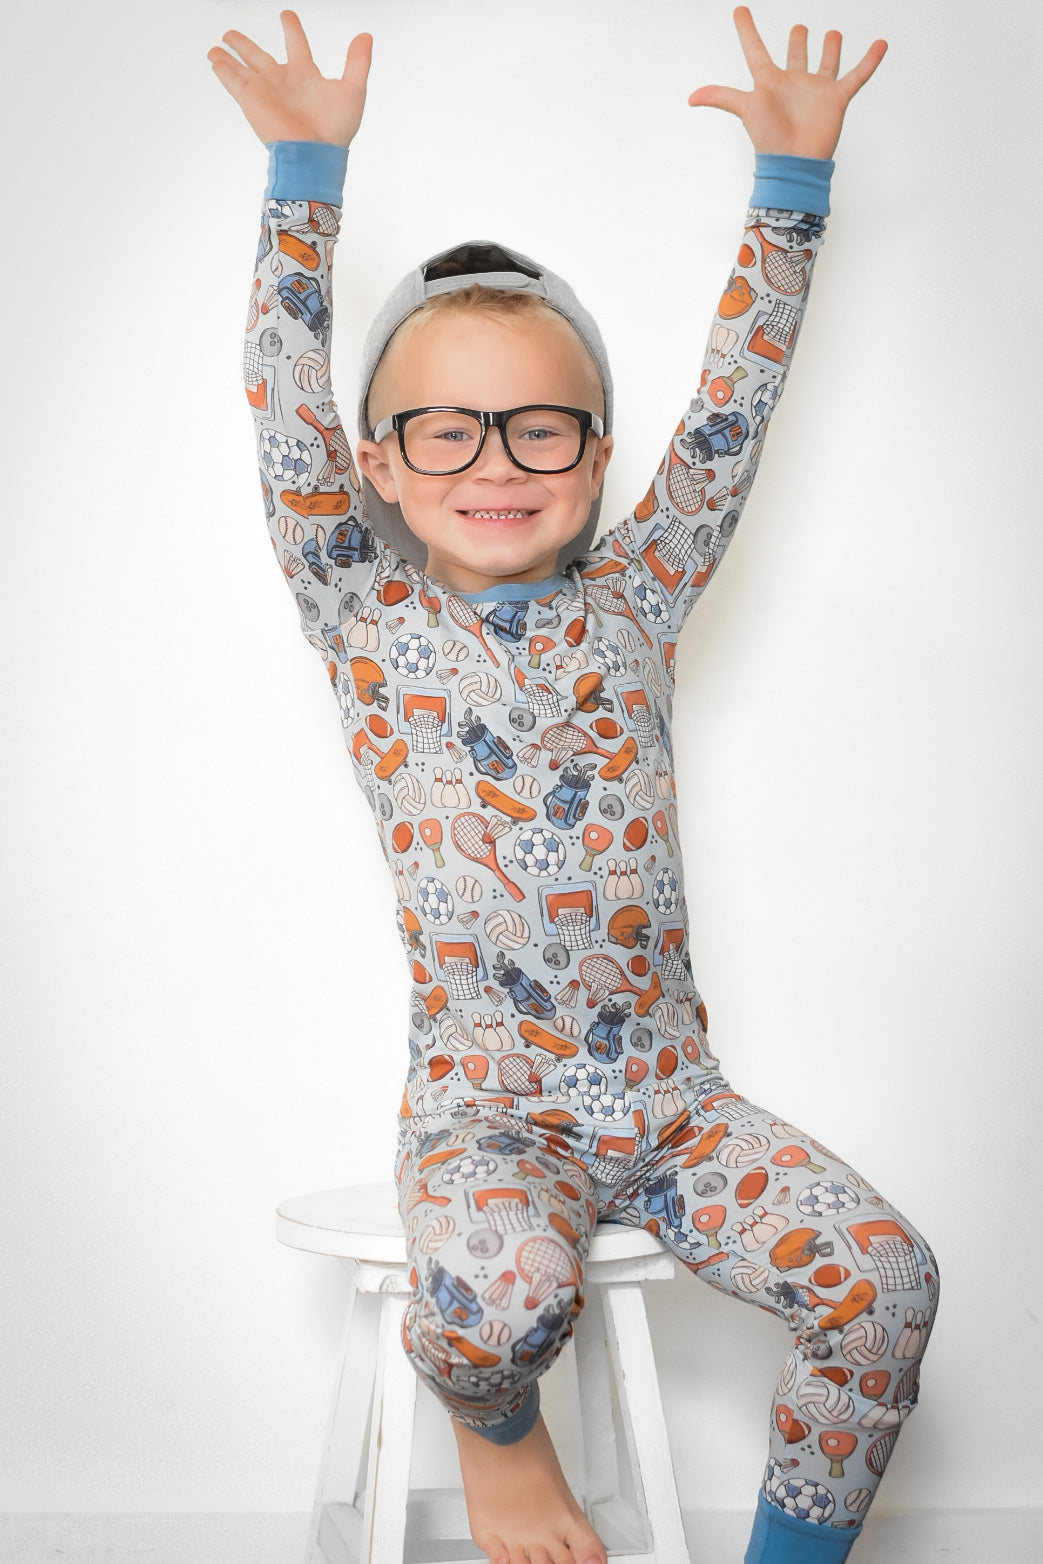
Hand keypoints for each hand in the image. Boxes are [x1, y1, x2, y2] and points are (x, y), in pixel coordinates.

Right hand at [207, 10, 371, 148]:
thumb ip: (357, 62)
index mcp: (305, 76)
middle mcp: (283, 81)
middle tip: (231, 34)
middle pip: (259, 56)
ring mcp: (265, 90)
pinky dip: (223, 70)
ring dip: (229, 56)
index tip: (286, 15)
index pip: (296, 45)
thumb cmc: (335, 129)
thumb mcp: (353, 89)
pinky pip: (233, 80)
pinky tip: (214, 60)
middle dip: (245, 45)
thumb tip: (366, 36)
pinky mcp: (251, 101)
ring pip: (243, 66)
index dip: (292, 29)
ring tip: (217, 47)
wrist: (314, 154)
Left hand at [688, 6, 886, 158]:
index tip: (739, 10)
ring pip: (825, 62)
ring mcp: (816, 89)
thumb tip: (690, 98)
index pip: (755, 50)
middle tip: (799, 29)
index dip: (746, 30)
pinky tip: (881, 44)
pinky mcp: (837, 99)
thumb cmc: (769, 138)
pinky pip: (856, 76)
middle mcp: (794, 82)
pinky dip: (869, 61)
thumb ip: (721, 98)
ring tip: (832, 34)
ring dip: (829, 48)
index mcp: (770, 81)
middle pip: (796, 55)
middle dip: (799, 41)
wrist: (795, 162)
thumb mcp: (745, 109)